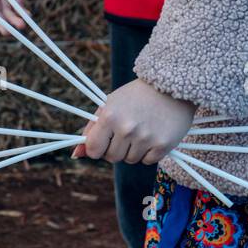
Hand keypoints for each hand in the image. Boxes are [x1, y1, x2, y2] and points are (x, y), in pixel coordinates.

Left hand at [75, 79, 195, 164]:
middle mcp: (127, 128)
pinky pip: (148, 161)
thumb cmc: (135, 97)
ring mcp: (146, 137)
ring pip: (130, 160)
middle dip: (116, 149)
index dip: (97, 148)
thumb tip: (76, 154)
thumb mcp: (110, 106)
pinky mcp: (163, 145)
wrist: (171, 86)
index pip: (93, 150)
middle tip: (127, 132)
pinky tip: (154, 135)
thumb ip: (91, 130)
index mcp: (110, 116)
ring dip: (133, 150)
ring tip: (142, 131)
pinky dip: (149, 153)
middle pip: (112, 157)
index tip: (104, 142)